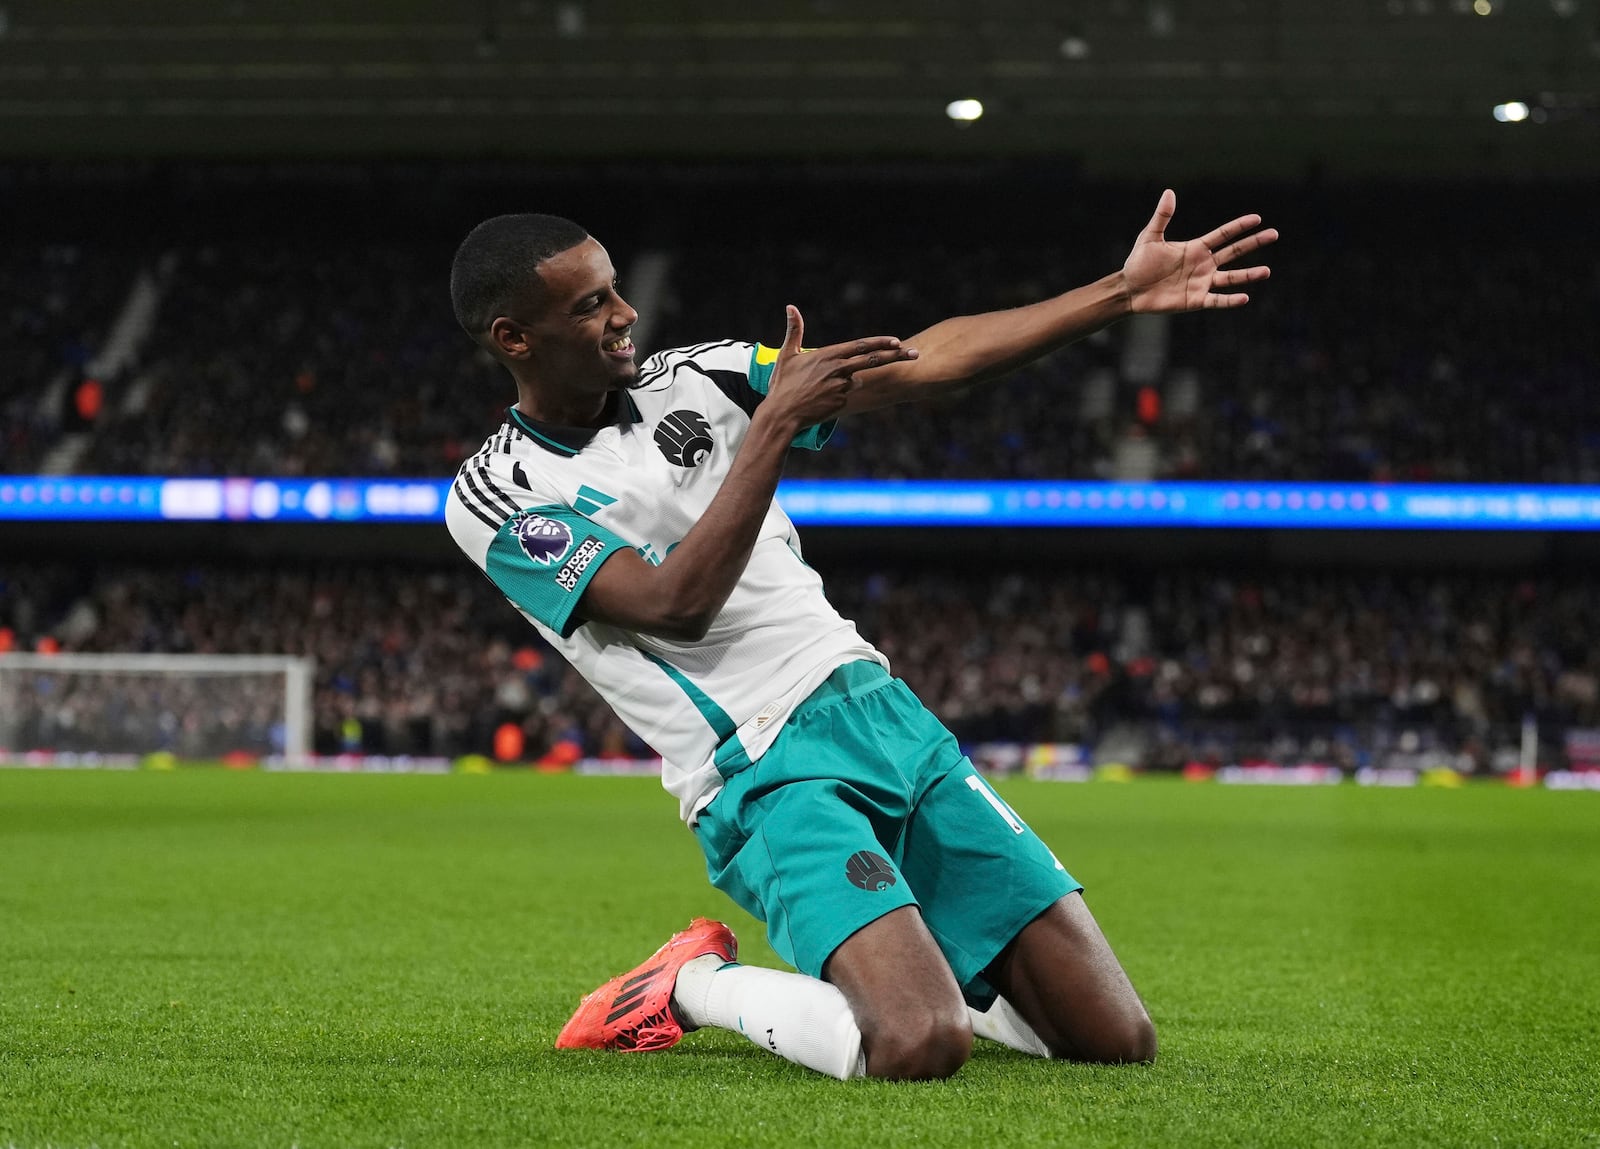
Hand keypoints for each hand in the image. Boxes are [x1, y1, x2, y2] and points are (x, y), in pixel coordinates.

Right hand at [757, 304, 916, 432]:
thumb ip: (794, 330)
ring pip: (856, 380)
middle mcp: (840, 369)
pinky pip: (847, 395)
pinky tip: (821, 399)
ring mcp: (843, 387)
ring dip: (847, 381)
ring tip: (821, 389)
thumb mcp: (787, 354)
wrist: (783, 414)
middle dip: (898, 356)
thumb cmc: (782, 384)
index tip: (897, 341)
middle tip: (916, 353)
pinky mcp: (843, 402)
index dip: (881, 342)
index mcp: (830, 355)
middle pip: (874, 360)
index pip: (862, 345)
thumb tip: (790, 306)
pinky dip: (839, 395)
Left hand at [1120, 189, 1276, 313]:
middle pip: (1234, 252)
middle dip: (1253, 243)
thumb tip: (1169, 192)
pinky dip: (1230, 300)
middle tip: (1274, 234)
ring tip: (1267, 271)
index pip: (1223, 235)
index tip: (1258, 218)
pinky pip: (1216, 300)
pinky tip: (1245, 297)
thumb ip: (1162, 217)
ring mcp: (1201, 282)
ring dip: (1249, 275)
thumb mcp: (1150, 237)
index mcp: (1196, 248)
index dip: (1239, 227)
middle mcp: (1203, 264)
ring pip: (1231, 278)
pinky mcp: (1195, 300)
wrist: (1130, 289)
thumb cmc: (1139, 262)